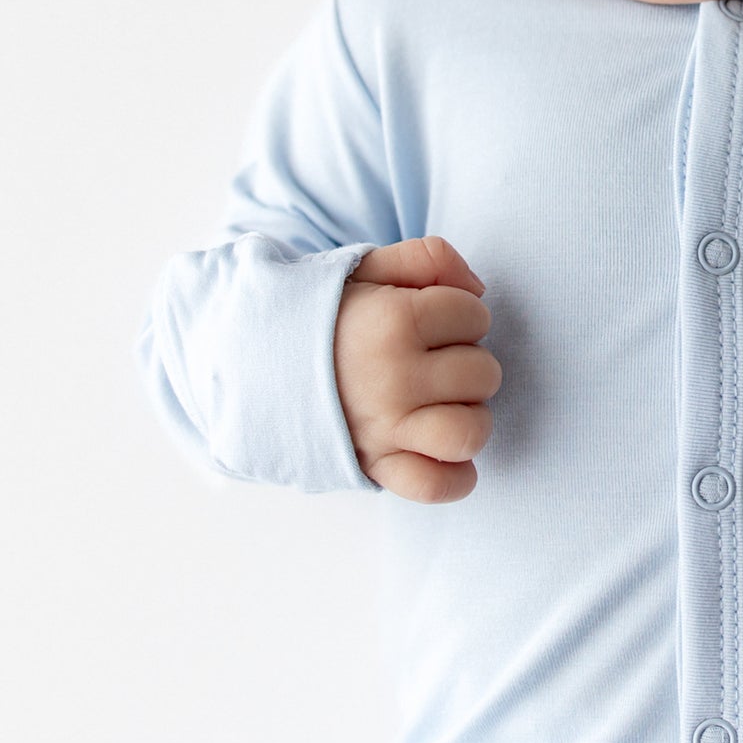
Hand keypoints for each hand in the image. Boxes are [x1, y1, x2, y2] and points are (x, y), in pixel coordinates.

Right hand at [332, 236, 502, 502]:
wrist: (259, 364)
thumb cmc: (329, 315)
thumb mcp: (370, 267)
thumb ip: (429, 256)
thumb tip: (478, 288)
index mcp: (394, 322)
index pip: (476, 315)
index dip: (463, 313)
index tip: (433, 318)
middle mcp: (393, 379)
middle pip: (484, 374)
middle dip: (470, 362)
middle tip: (435, 360)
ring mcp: (385, 428)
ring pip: (469, 432)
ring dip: (470, 417)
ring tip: (446, 403)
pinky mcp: (375, 466)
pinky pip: (437, 485)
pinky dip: (455, 476)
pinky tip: (446, 452)